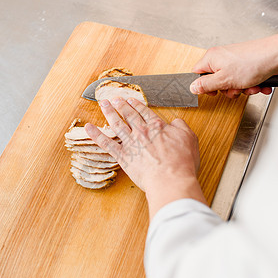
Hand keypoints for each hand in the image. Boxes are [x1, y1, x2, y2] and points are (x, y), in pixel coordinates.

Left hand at [85, 97, 206, 218]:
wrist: (170, 179)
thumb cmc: (181, 162)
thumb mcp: (189, 139)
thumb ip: (181, 127)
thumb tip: (175, 122)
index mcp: (157, 127)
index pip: (145, 112)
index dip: (137, 104)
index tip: (131, 100)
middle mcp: (141, 132)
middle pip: (129, 115)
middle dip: (120, 105)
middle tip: (114, 98)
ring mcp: (130, 143)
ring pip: (116, 124)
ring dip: (108, 112)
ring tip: (102, 104)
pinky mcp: (122, 157)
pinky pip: (106, 143)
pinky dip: (96, 135)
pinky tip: (88, 128)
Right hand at [190, 40, 277, 97]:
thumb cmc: (253, 63)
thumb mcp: (224, 80)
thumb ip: (206, 85)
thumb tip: (192, 88)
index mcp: (212, 58)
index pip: (197, 74)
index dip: (204, 86)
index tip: (213, 92)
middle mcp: (222, 57)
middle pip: (217, 81)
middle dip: (229, 90)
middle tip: (236, 89)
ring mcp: (235, 61)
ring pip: (232, 82)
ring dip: (243, 89)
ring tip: (252, 86)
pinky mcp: (247, 64)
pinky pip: (244, 79)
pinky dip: (252, 84)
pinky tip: (260, 85)